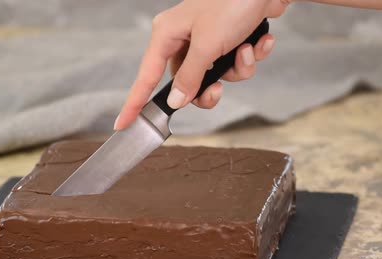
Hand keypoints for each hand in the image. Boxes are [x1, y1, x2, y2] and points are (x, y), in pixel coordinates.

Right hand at [115, 0, 290, 129]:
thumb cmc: (232, 2)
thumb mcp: (208, 45)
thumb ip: (189, 77)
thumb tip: (175, 101)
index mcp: (166, 34)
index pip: (146, 76)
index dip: (135, 102)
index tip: (123, 123)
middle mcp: (182, 37)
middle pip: (186, 83)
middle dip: (208, 88)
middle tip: (217, 90)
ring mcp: (206, 39)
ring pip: (214, 76)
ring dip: (236, 69)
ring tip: (246, 50)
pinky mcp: (227, 39)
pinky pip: (233, 63)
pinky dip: (249, 57)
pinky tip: (258, 41)